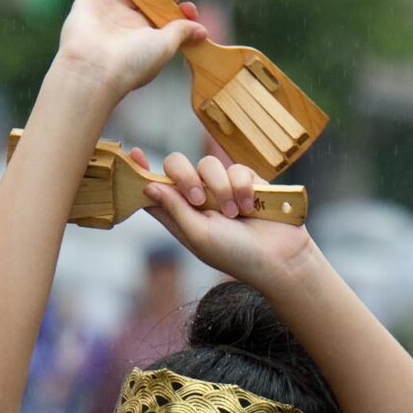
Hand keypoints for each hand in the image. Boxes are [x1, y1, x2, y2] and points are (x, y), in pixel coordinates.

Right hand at [57, 0, 206, 100]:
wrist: (94, 69)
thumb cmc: (132, 63)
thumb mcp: (164, 47)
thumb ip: (181, 33)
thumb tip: (201, 30)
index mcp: (145, 41)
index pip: (165, 19)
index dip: (180, 10)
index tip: (190, 7)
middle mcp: (126, 26)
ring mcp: (107, 12)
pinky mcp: (89, 1)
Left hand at [136, 151, 315, 289]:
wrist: (278, 257)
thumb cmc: (235, 254)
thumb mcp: (199, 235)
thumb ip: (174, 209)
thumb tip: (147, 186)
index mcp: (181, 216)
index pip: (154, 190)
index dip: (141, 172)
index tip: (134, 155)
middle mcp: (198, 200)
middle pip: (177, 166)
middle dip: (184, 175)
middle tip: (198, 198)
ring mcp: (222, 188)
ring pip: (208, 164)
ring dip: (220, 188)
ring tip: (234, 214)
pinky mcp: (246, 181)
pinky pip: (236, 167)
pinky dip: (242, 186)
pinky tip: (250, 207)